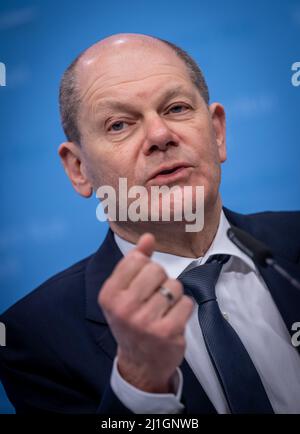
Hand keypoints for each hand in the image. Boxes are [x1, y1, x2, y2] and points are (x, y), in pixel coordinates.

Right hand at [98, 233, 193, 392]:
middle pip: (156, 270)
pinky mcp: (167, 332)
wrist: (140, 362)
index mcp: (109, 294)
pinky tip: (172, 319)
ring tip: (163, 310)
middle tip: (154, 298)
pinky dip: (183, 308)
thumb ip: (134, 262)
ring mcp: (145, 322)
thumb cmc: (132, 321)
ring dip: (173, 295)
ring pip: (174, 286)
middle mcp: (124, 308)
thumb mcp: (124, 291)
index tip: (142, 283)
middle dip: (160, 280)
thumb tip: (147, 237)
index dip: (146, 268)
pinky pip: (186, 302)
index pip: (137, 259)